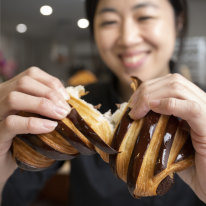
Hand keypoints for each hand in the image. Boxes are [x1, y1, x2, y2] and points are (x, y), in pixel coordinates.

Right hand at [0, 67, 70, 182]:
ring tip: (60, 116)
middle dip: (50, 94)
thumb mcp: (35, 119)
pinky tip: (49, 127)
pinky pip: (11, 123)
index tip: (66, 97)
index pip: (31, 74)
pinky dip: (34, 123)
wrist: (0, 164)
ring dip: (43, 105)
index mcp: (10, 91)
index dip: (52, 82)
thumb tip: (70, 104)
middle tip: (65, 110)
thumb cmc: (21, 141)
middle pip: (24, 82)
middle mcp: (0, 98)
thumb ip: (47, 108)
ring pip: (14, 98)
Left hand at [129, 73, 205, 202]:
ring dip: (150, 97)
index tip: (132, 103)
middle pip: (172, 81)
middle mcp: (201, 102)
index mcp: (192, 103)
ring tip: (137, 112)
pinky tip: (153, 108)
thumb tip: (134, 115)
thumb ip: (157, 123)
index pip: (170, 82)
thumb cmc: (188, 163)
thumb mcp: (169, 138)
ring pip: (178, 89)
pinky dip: (169, 104)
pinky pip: (191, 108)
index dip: (148, 88)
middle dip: (146, 91)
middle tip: (132, 108)